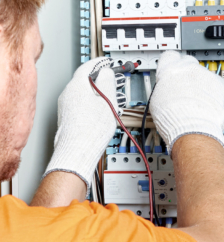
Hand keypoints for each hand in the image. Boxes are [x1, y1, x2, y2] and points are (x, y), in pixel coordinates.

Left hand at [43, 57, 117, 194]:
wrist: (77, 150)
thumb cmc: (91, 129)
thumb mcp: (107, 101)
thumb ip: (108, 82)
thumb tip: (107, 72)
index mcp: (76, 85)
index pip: (88, 66)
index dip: (100, 63)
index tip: (107, 62)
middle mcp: (67, 93)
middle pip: (85, 81)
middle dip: (99, 81)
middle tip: (112, 83)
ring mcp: (65, 106)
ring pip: (82, 94)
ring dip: (96, 95)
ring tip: (109, 104)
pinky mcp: (66, 118)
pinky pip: (79, 106)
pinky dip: (90, 106)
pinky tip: (99, 116)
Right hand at [150, 51, 223, 153]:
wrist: (192, 128)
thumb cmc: (173, 118)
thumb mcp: (157, 99)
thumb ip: (163, 87)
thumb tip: (166, 87)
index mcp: (169, 69)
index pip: (170, 56)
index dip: (171, 64)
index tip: (173, 70)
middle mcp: (188, 68)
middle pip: (188, 64)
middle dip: (187, 74)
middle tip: (186, 88)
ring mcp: (205, 75)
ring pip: (203, 74)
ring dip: (201, 84)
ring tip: (197, 101)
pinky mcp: (219, 84)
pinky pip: (216, 84)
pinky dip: (213, 92)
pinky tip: (208, 103)